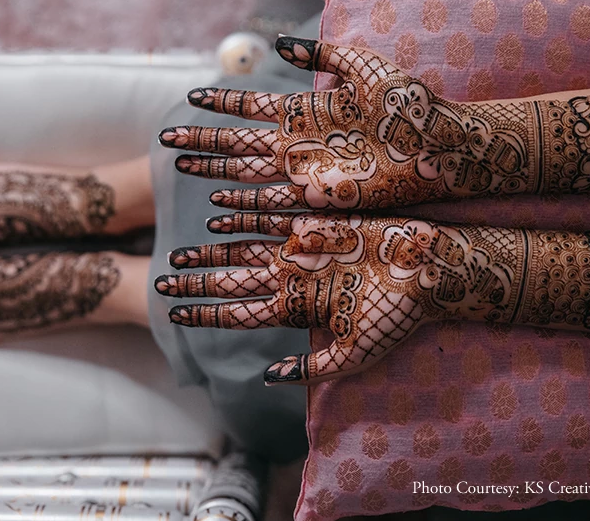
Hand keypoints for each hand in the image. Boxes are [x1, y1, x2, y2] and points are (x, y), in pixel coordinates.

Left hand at [153, 212, 515, 383]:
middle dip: (195, 281)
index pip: (236, 313)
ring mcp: (300, 250)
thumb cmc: (396, 316)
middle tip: (160, 279)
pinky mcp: (316, 223)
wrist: (429, 271)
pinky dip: (243, 214)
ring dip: (210, 250)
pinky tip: (215, 210)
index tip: (170, 314)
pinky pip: (271, 216)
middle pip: (231, 280)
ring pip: (244, 248)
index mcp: (296, 309)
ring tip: (177, 250)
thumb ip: (310, 368)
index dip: (202, 314)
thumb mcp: (354, 354)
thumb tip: (267, 379)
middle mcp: (291, 278)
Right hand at [159, 37, 530, 209]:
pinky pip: (273, 200)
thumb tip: (283, 45)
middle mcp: (299, 142)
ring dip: (213, 170)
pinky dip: (243, 202)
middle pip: (240, 141)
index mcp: (307, 110)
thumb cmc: (409, 104)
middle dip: (204, 140)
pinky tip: (217, 204)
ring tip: (181, 166)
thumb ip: (323, 53)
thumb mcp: (365, 68)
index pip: (253, 105)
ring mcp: (306, 171)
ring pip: (247, 171)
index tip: (191, 98)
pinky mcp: (320, 197)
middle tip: (167, 139)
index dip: (223, 103)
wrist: (440, 145)